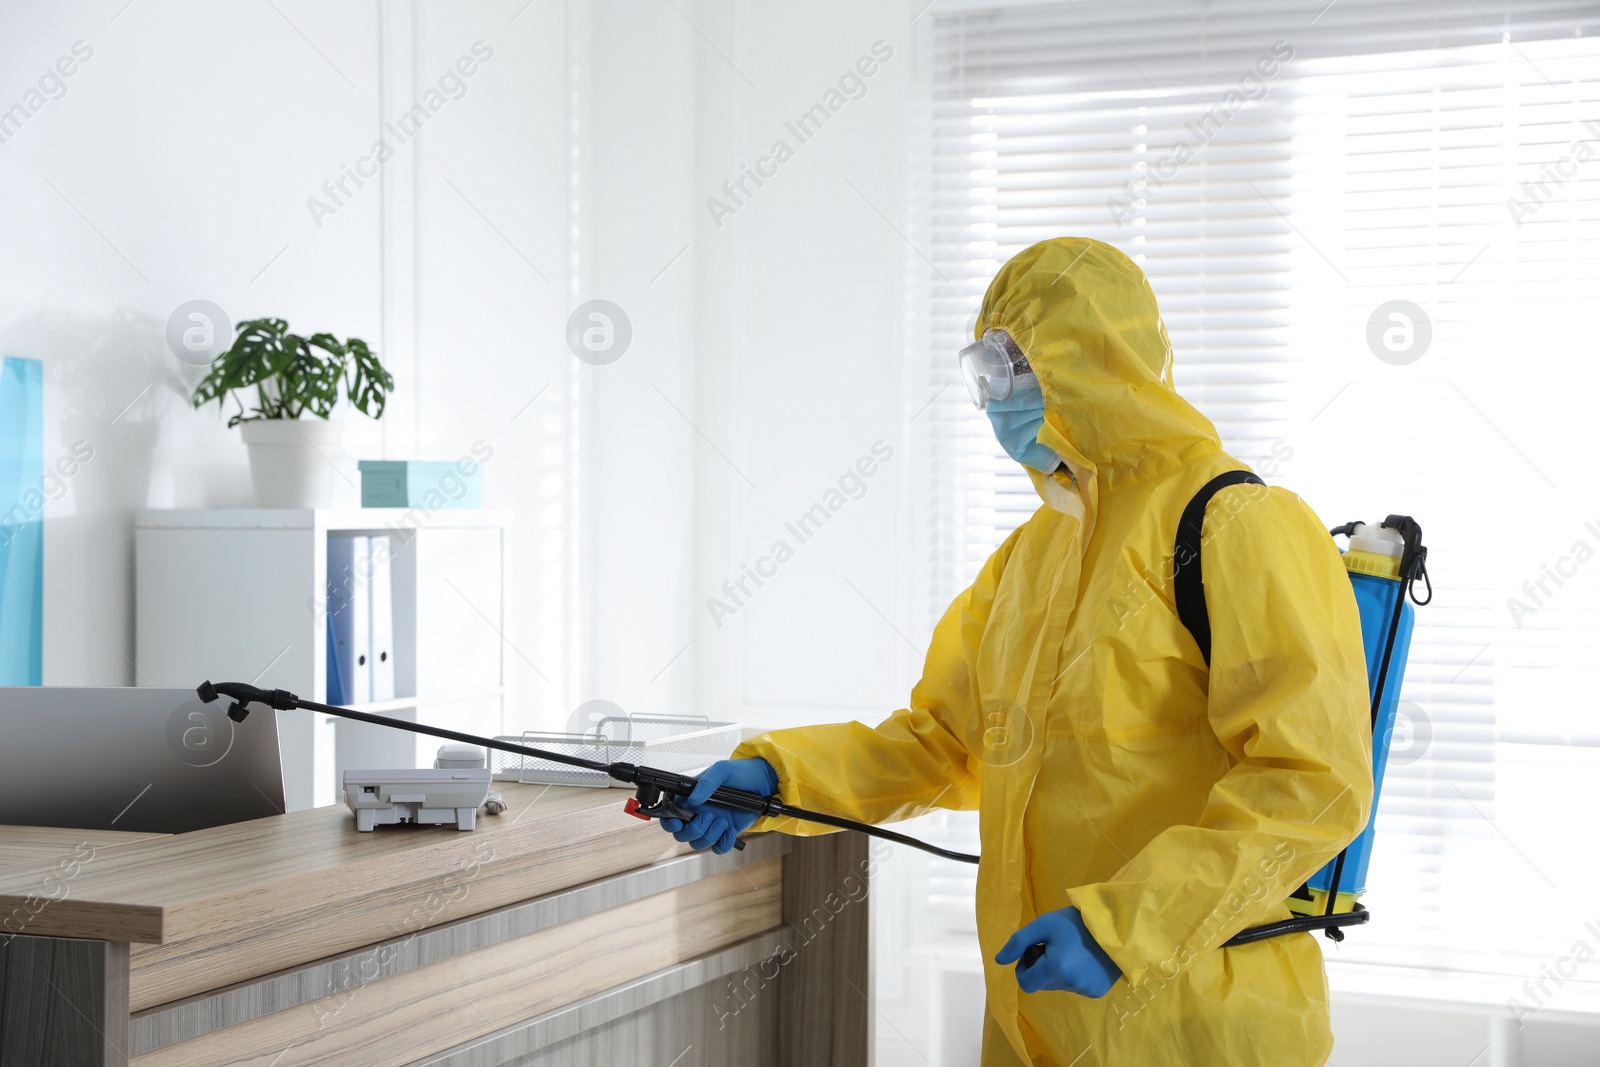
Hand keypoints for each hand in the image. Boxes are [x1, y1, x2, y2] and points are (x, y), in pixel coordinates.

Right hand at [657, 758, 777, 854]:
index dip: (669, 822)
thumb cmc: (742, 772)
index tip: (676, 822)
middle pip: (682, 834)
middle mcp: (699, 813)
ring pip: (698, 843)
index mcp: (691, 797)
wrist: (765, 782)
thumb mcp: (722, 770)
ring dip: (709, 836)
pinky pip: (718, 848)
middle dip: (693, 829)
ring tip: (723, 821)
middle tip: (708, 816)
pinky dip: (723, 843)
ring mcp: (712, 824)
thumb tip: (694, 799)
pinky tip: (731, 830)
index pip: (670, 814)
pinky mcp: (726, 833)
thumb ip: (706, 782)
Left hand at [995, 906, 1120, 996]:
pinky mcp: (1097, 991)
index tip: (1034, 951)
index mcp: (1055, 969)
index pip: (1025, 983)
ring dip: (1057, 970)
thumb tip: (999, 960)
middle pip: (1042, 983)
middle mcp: (1070, 985)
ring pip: (1058, 985)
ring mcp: (1086, 990)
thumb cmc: (1076, 922)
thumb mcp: (1043, 925)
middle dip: (1041, 967)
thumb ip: (1018, 942)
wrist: (1116, 925)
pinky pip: (1075, 986)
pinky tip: (1083, 958)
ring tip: (1070, 949)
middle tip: (1053, 946)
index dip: (1024, 968)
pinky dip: (1073, 974)